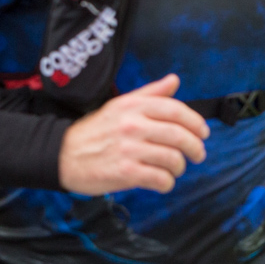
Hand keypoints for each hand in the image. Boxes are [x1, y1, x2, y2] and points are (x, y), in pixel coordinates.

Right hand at [57, 75, 208, 194]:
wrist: (62, 154)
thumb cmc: (94, 132)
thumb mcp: (119, 106)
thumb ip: (149, 94)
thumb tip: (174, 80)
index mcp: (131, 107)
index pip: (176, 110)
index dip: (196, 123)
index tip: (203, 133)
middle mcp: (131, 125)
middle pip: (180, 136)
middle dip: (196, 149)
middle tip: (196, 155)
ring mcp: (128, 149)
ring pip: (174, 160)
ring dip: (179, 168)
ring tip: (172, 169)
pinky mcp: (125, 172)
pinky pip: (161, 180)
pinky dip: (166, 183)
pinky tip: (160, 181)